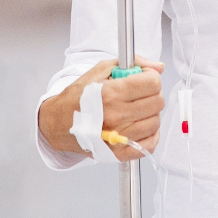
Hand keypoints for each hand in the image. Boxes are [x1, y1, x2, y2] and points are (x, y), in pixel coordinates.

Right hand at [39, 55, 164, 160]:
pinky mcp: (120, 153)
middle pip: (157, 102)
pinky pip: (150, 144)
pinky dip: (150, 134)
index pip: (152, 83)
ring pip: (155, 122)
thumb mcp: (100, 70)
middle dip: (152, 94)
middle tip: (140, 94)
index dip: (151, 78)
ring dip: (150, 114)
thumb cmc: (78, 97)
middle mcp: (116, 115)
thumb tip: (158, 67)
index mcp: (111, 93)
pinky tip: (140, 126)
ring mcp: (119, 136)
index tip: (145, 78)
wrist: (59, 123)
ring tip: (136, 110)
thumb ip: (132, 64)